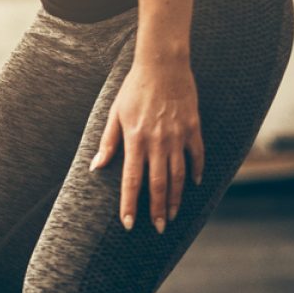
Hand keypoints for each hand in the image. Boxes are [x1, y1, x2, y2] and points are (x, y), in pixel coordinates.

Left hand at [90, 54, 203, 232]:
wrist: (163, 64)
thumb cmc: (134, 88)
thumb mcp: (115, 114)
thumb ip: (108, 143)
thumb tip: (96, 167)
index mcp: (135, 140)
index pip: (131, 180)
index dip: (130, 204)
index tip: (129, 224)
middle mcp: (157, 142)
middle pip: (157, 184)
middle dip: (157, 209)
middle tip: (158, 228)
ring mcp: (177, 136)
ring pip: (178, 175)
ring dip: (175, 198)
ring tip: (172, 215)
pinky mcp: (193, 128)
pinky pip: (197, 155)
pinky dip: (197, 172)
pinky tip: (194, 185)